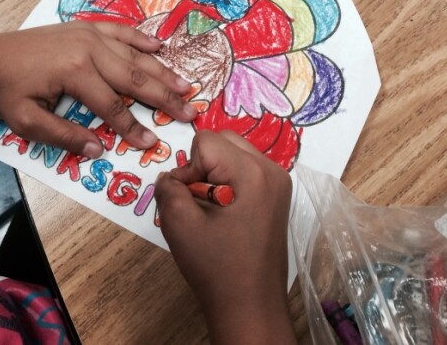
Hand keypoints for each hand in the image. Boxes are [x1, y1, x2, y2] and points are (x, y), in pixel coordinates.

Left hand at [0, 22, 196, 157]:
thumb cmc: (5, 92)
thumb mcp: (27, 122)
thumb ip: (65, 137)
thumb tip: (99, 150)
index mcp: (74, 72)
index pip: (113, 106)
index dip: (133, 127)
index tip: (151, 144)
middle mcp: (87, 49)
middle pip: (134, 78)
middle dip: (163, 98)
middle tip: (188, 114)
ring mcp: (87, 34)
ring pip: (133, 55)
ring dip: (160, 71)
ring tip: (184, 86)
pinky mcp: (83, 27)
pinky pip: (119, 32)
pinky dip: (140, 39)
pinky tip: (159, 46)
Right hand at [155, 131, 295, 343]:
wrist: (250, 306)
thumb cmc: (216, 267)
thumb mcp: (179, 223)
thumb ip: (168, 188)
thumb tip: (170, 177)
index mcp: (253, 172)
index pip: (206, 142)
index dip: (189, 168)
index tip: (192, 201)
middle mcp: (272, 170)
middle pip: (224, 140)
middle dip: (203, 165)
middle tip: (200, 202)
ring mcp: (278, 183)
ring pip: (234, 154)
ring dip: (215, 174)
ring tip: (213, 210)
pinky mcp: (277, 197)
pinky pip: (245, 170)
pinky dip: (228, 183)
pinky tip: (226, 215)